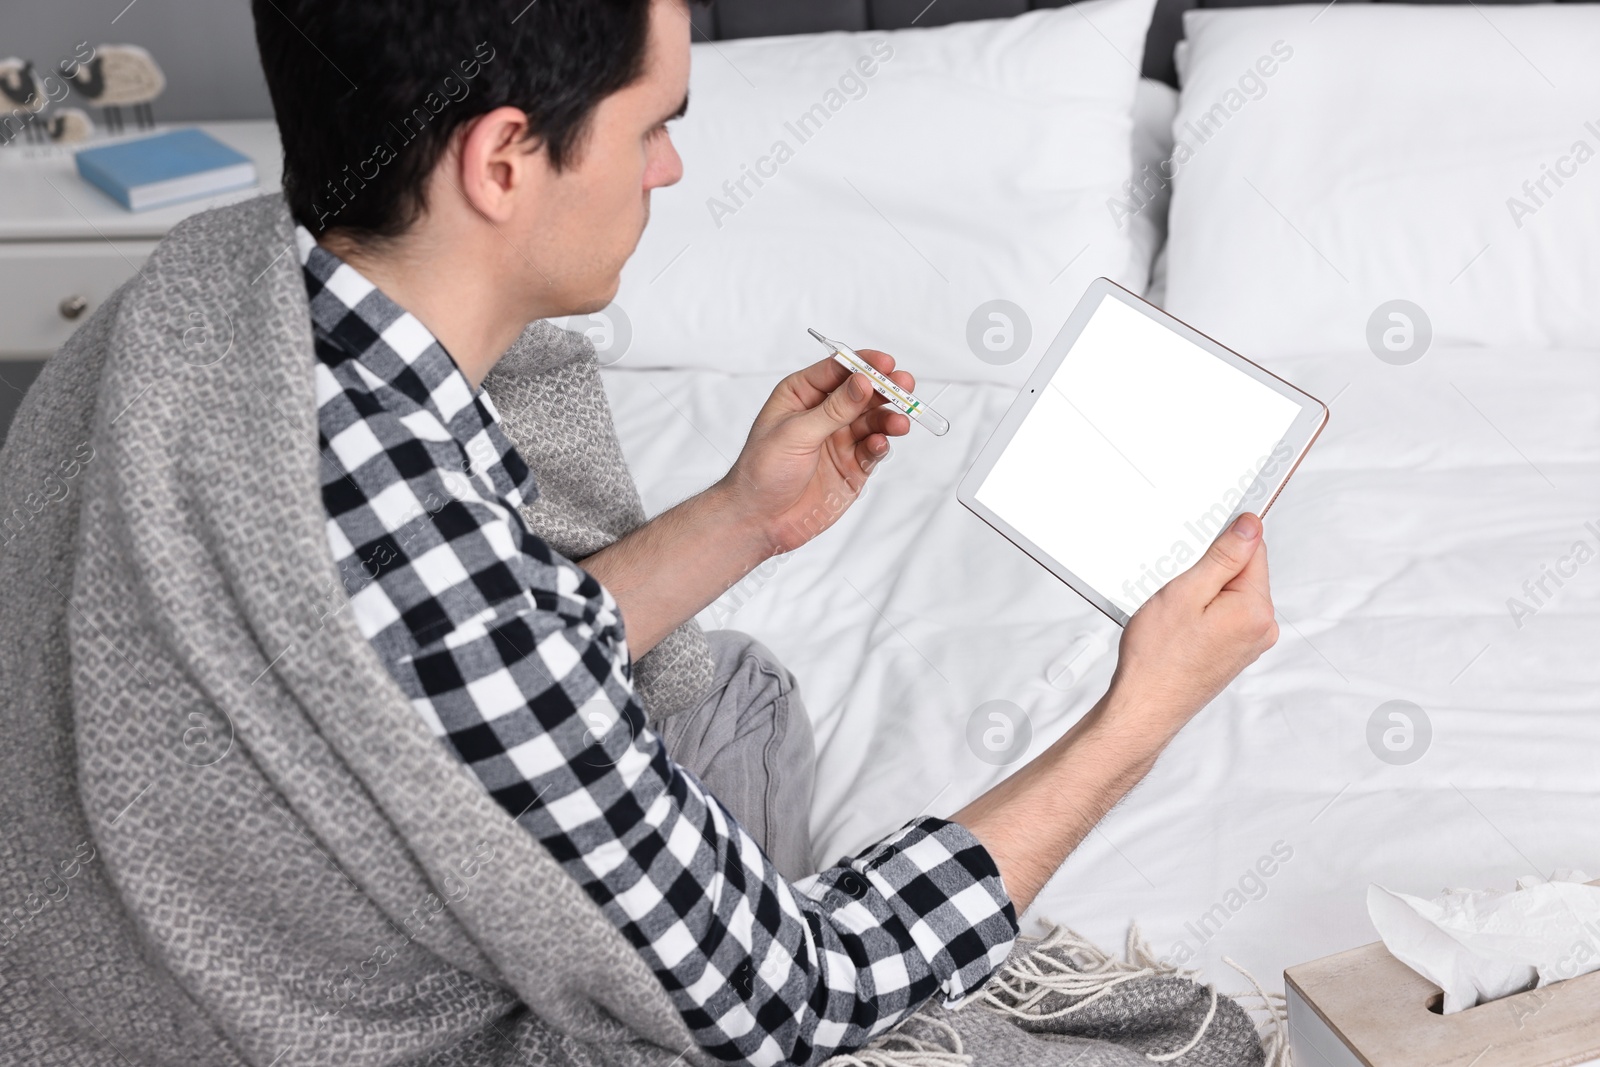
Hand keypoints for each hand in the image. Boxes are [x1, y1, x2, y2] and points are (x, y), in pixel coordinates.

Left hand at [718, 349, 914, 553]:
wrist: (760, 520)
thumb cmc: (762, 471)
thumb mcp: (796, 433)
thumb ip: (833, 409)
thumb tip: (862, 382)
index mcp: (802, 395)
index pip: (838, 370)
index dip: (863, 364)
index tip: (886, 364)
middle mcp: (823, 414)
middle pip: (863, 393)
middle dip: (885, 389)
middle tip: (905, 386)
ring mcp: (840, 440)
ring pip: (873, 420)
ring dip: (888, 418)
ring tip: (899, 423)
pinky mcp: (852, 466)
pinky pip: (873, 449)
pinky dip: (880, 445)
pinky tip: (880, 444)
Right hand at [1105, 512, 1278, 739]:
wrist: (1144, 707)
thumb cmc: (1157, 659)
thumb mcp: (1186, 593)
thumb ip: (1223, 557)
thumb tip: (1250, 526)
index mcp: (1255, 609)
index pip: (1252, 548)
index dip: (1220, 541)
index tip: (1193, 554)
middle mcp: (1261, 628)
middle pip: (1242, 572)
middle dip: (1207, 570)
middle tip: (1175, 588)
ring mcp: (1249, 643)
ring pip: (1229, 594)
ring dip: (1201, 593)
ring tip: (1173, 612)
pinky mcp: (1234, 652)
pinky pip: (1223, 616)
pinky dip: (1201, 613)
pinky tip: (1177, 626)